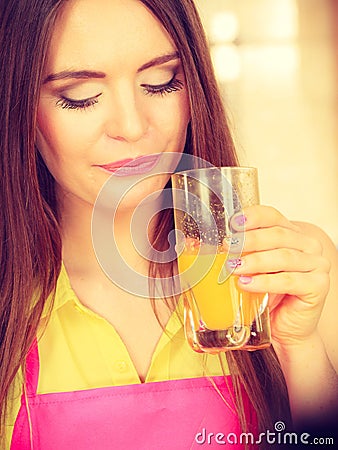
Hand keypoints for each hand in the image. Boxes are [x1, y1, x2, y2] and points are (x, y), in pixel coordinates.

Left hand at [227, 205, 330, 348]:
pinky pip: (289, 280)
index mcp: (290, 234)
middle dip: (249, 240)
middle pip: (277, 235)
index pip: (272, 216)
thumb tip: (191, 243)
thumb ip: (228, 254)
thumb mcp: (246, 269)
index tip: (232, 223)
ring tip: (233, 267)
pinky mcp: (318, 285)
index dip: (252, 217)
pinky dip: (266, 282)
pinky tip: (247, 284)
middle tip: (227, 246)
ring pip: (283, 257)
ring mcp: (316, 264)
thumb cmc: (263, 296)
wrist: (283, 329)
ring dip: (255, 261)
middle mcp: (307, 245)